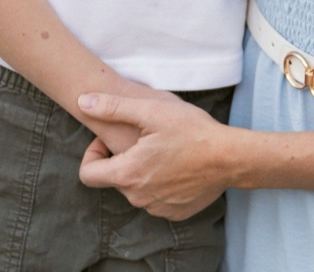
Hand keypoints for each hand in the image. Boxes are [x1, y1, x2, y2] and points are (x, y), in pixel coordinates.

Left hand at [76, 93, 231, 219]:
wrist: (231, 157)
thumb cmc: (192, 131)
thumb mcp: (151, 110)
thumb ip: (113, 107)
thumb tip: (82, 101)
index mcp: (127, 174)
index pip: (87, 174)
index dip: (93, 154)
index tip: (109, 141)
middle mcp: (138, 198)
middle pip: (115, 179)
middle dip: (122, 159)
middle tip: (144, 138)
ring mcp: (157, 208)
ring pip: (136, 190)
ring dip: (142, 172)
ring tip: (164, 150)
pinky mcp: (175, 213)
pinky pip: (156, 199)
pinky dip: (160, 185)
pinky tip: (177, 166)